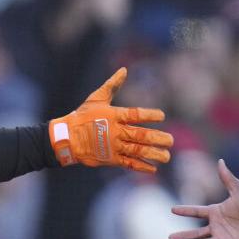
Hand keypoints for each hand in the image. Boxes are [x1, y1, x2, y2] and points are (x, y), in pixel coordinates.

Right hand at [48, 68, 171, 173]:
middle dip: (157, 138)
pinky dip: (141, 166)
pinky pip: (128, 163)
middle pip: (140, 135)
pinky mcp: (111, 159)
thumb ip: (112, 85)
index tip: (162, 116)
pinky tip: (153, 168)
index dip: (149, 115)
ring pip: (137, 151)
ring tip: (167, 156)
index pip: (135, 114)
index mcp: (114, 116)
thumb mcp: (97, 98)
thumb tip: (124, 70)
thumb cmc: (83, 116)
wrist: (67, 138)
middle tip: (171, 140)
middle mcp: (116, 132)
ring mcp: (114, 146)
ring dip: (154, 154)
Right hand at [169, 159, 238, 238]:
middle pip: (196, 232)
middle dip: (183, 235)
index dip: (185, 210)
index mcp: (217, 212)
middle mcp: (217, 226)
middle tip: (169, 238)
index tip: (172, 209)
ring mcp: (223, 238)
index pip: (197, 211)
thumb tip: (220, 161)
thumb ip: (228, 178)